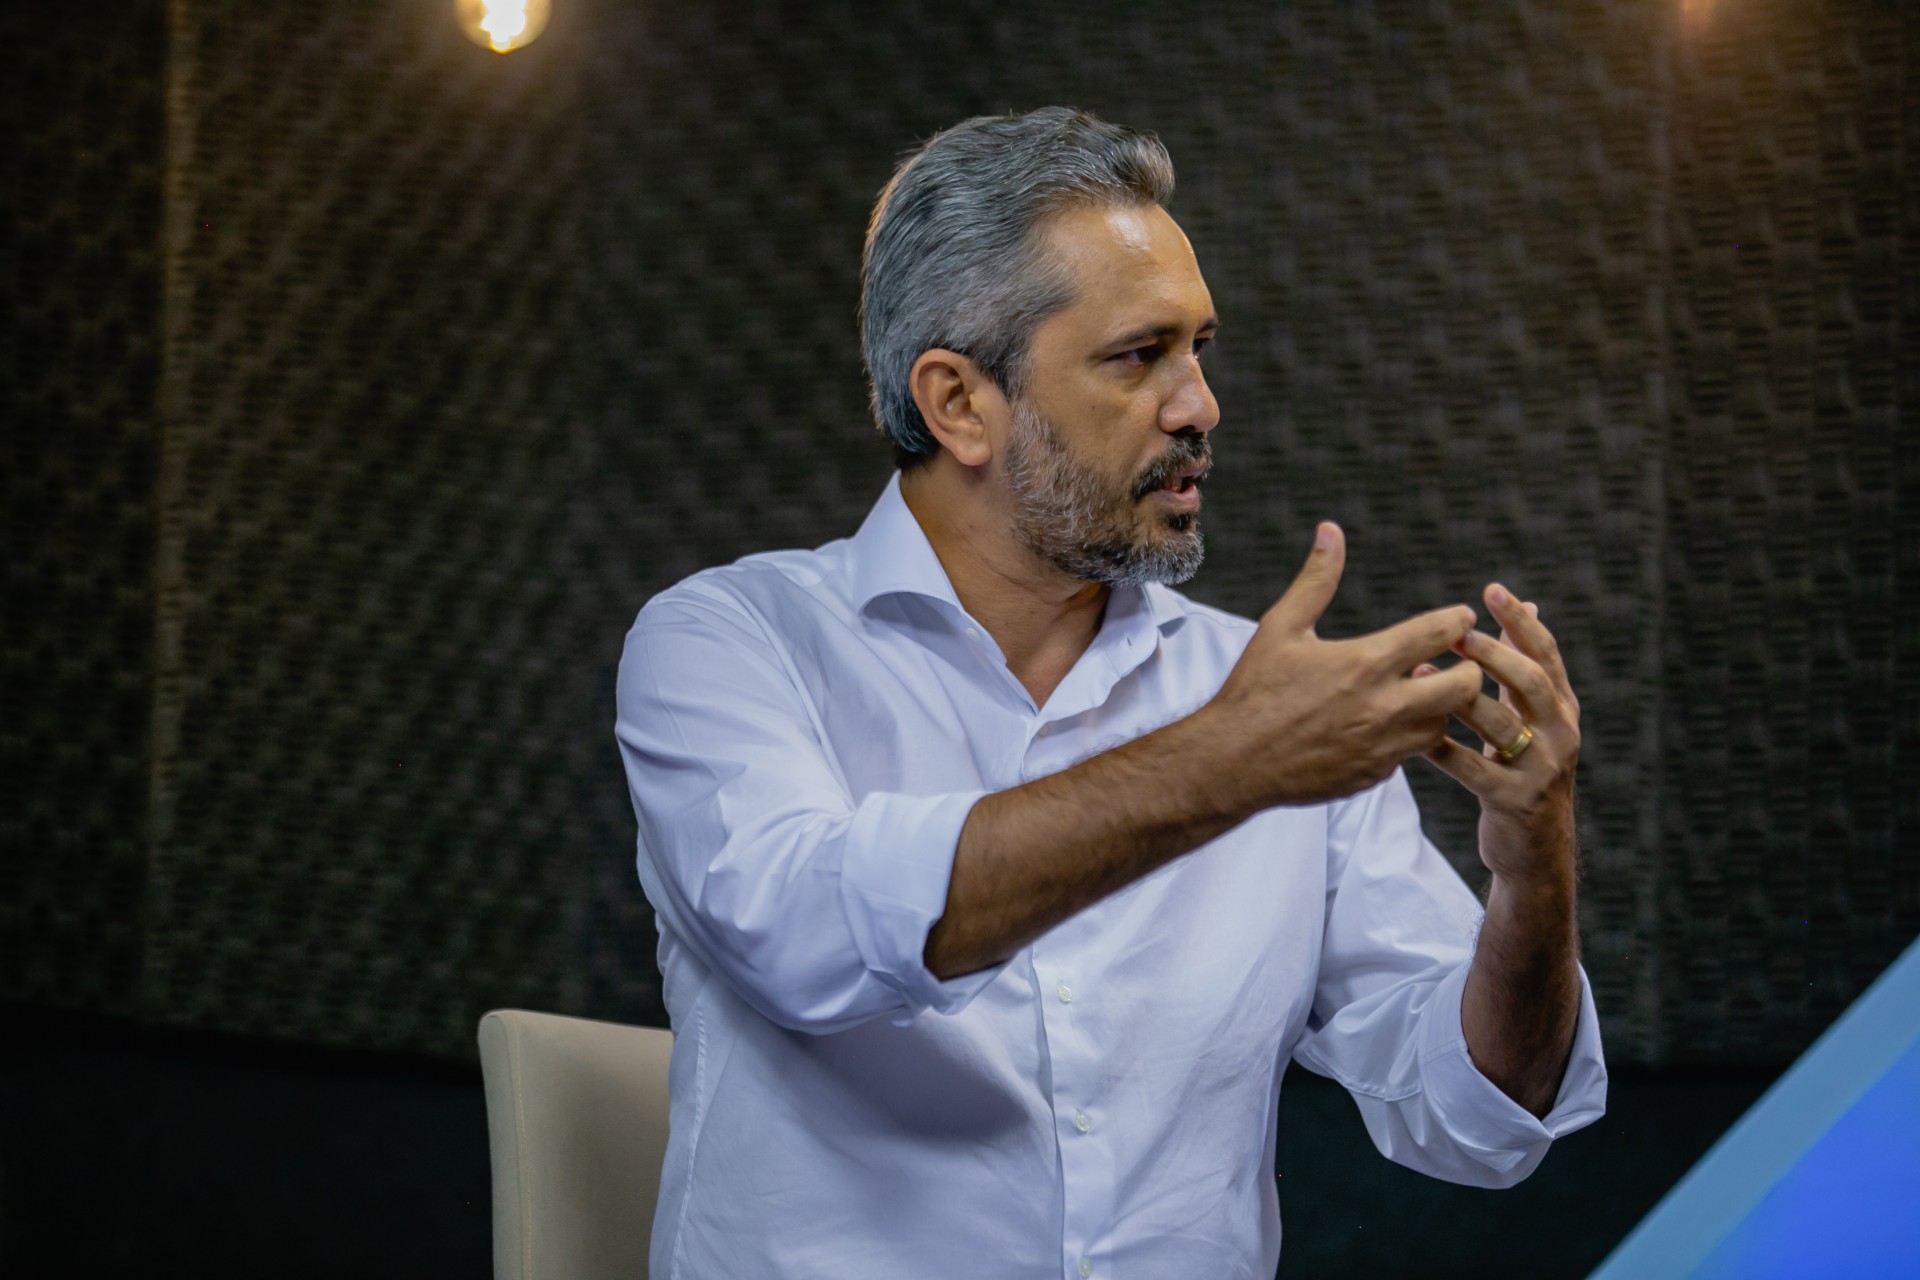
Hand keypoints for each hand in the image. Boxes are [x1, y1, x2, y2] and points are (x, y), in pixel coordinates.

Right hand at [1206, 522, 1483, 809]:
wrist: (1232, 762)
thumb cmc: (1254, 690)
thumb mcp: (1281, 627)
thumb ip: (1316, 580)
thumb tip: (1331, 531)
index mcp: (1366, 662)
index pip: (1437, 634)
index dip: (1457, 621)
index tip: (1461, 618)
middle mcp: (1384, 706)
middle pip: (1465, 687)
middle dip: (1467, 669)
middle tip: (1452, 661)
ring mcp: (1382, 746)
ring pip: (1443, 724)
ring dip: (1437, 707)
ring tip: (1415, 693)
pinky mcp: (1374, 775)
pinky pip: (1409, 755)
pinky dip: (1404, 738)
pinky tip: (1381, 726)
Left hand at [1418, 584, 1581, 885]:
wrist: (1536, 849)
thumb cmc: (1524, 770)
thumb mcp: (1532, 718)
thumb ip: (1523, 669)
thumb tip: (1524, 610)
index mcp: (1562, 707)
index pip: (1546, 655)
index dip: (1521, 621)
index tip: (1492, 590)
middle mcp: (1560, 733)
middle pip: (1531, 683)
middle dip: (1494, 655)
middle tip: (1457, 633)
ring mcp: (1541, 769)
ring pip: (1502, 724)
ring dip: (1460, 696)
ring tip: (1422, 674)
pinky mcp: (1514, 801)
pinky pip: (1473, 769)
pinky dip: (1442, 749)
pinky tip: (1414, 733)